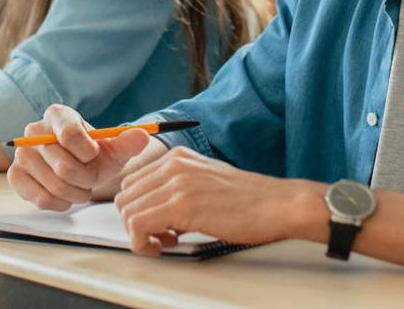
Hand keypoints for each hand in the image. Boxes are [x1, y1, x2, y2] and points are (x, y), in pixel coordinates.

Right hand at [6, 104, 153, 210]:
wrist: (77, 168)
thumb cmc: (94, 156)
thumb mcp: (114, 148)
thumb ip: (128, 142)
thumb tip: (143, 136)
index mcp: (57, 115)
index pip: (71, 135)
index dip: (89, 153)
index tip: (94, 155)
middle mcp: (34, 130)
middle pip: (64, 166)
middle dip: (86, 179)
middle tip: (90, 178)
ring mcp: (22, 154)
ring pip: (55, 185)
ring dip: (76, 193)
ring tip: (81, 187)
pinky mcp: (15, 175)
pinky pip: (40, 198)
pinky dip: (60, 203)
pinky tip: (65, 196)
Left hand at [113, 146, 326, 255]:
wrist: (278, 204)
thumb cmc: (250, 199)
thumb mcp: (207, 180)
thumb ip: (179, 187)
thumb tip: (156, 209)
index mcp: (178, 157)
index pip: (132, 182)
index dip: (138, 208)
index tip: (155, 223)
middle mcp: (174, 165)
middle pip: (125, 196)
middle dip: (135, 222)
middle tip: (159, 236)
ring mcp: (177, 183)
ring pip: (128, 212)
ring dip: (140, 234)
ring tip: (165, 241)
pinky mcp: (181, 205)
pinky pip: (138, 226)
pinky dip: (143, 243)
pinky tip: (164, 246)